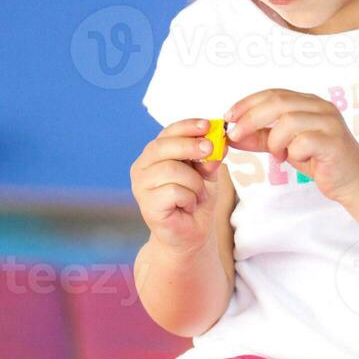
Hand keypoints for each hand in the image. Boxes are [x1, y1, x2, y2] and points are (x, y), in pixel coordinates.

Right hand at [130, 119, 226, 251]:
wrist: (192, 234)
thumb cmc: (196, 200)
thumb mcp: (207, 173)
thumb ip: (209, 158)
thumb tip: (218, 143)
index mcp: (154, 155)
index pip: (167, 132)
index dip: (187, 126)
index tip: (208, 125)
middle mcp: (142, 167)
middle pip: (164, 146)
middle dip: (191, 146)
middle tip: (210, 150)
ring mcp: (141, 186)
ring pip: (172, 169)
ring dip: (195, 182)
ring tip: (198, 194)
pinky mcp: (147, 204)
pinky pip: (174, 191)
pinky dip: (189, 198)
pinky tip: (188, 206)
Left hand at [226, 89, 358, 203]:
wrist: (353, 180)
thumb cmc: (320, 159)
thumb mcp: (285, 146)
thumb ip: (262, 138)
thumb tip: (233, 134)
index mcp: (309, 102)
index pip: (273, 93)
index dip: (247, 103)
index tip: (229, 117)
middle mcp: (321, 107)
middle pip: (278, 102)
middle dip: (251, 118)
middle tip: (236, 134)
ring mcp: (330, 123)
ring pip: (289, 120)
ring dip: (275, 140)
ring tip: (278, 155)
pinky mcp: (334, 142)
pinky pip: (304, 141)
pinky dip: (292, 151)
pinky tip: (295, 158)